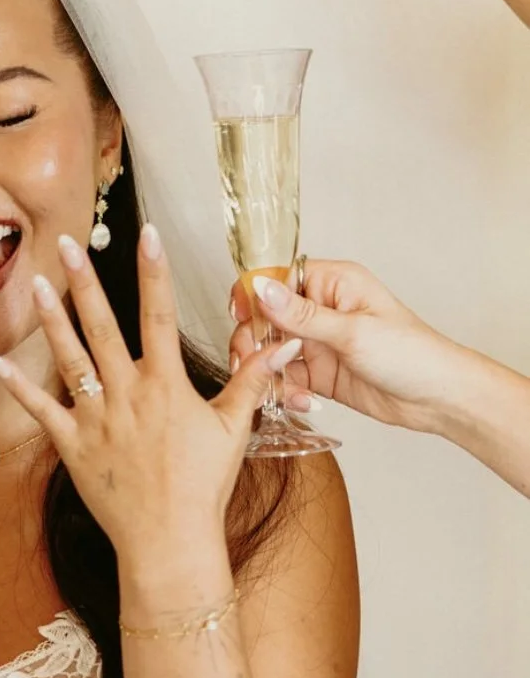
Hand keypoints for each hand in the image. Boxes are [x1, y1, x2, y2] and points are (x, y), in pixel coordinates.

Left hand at [0, 225, 297, 569]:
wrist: (170, 540)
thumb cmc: (203, 487)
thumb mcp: (233, 429)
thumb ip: (253, 382)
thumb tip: (282, 346)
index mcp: (165, 385)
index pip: (159, 315)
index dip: (154, 271)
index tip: (146, 233)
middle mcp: (126, 393)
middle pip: (102, 326)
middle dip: (85, 281)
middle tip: (67, 244)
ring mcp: (95, 417)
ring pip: (68, 358)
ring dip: (51, 319)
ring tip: (35, 283)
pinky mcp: (72, 444)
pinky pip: (39, 409)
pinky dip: (17, 385)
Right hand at [230, 261, 463, 431]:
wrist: (438, 399)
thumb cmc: (411, 353)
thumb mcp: (352, 332)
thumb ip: (301, 314)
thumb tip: (260, 288)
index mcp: (332, 282)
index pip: (277, 277)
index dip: (253, 294)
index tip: (240, 316)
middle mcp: (321, 308)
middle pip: (265, 315)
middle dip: (253, 339)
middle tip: (251, 361)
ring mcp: (317, 341)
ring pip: (269, 349)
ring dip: (265, 369)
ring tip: (272, 387)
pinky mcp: (317, 372)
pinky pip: (284, 377)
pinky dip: (283, 389)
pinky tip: (301, 400)